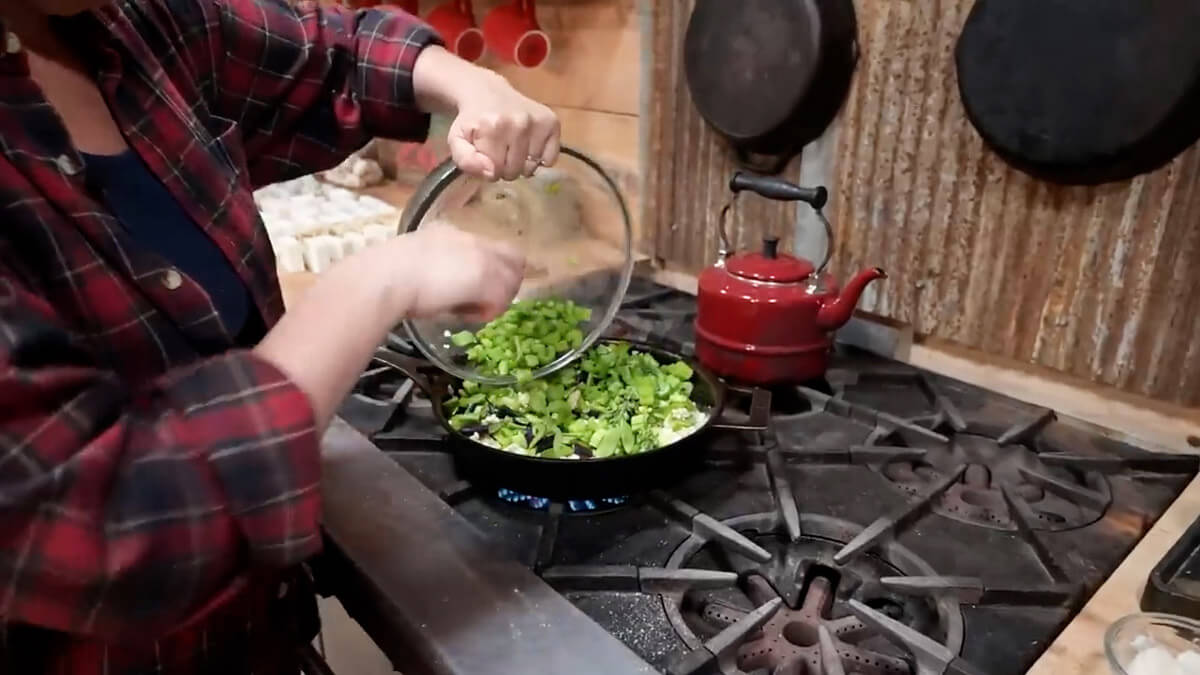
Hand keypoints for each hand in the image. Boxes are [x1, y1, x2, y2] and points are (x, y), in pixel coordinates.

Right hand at [372, 225, 524, 321]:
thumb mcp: (411, 264)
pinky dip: (488, 312)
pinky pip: (501, 300)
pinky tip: (468, 316)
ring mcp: (481, 257)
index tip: (472, 288)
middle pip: (510, 257)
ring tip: (474, 311)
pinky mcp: (485, 278)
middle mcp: (470, 239)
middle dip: (504, 282)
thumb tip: (437, 288)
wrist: (386, 277)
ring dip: (497, 298)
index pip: (484, 247)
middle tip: (484, 303)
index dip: (487, 268)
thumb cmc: (386, 276)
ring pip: (511, 278)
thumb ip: (429, 269)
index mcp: (449, 233)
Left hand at [413, 46, 559, 180]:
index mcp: (493, 127)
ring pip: (532, 167)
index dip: (489, 168)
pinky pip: (550, 159)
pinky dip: (540, 159)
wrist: (487, 93)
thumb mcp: (457, 140)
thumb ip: (465, 160)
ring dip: (522, 163)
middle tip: (500, 151)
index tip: (486, 155)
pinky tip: (529, 146)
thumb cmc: (472, 121)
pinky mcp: (552, 122)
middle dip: (506, 167)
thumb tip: (491, 173)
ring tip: (513, 147)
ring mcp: (538, 121)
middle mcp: (520, 122)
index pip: (495, 171)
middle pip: (516, 171)